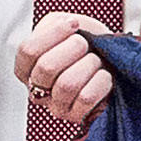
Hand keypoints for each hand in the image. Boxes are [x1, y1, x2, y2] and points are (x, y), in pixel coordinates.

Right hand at [15, 9, 115, 126]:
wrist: (112, 62)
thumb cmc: (87, 44)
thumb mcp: (64, 25)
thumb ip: (53, 23)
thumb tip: (61, 25)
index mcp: (27, 68)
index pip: (28, 50)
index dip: (53, 34)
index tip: (73, 23)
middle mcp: (37, 89)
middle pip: (46, 67)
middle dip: (74, 48)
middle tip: (85, 43)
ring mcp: (56, 106)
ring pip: (66, 84)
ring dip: (88, 64)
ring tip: (96, 59)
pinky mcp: (77, 117)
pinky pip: (86, 98)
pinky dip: (100, 81)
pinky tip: (104, 75)